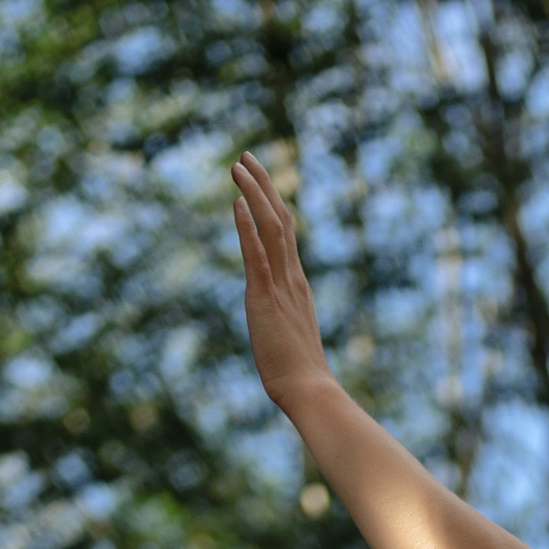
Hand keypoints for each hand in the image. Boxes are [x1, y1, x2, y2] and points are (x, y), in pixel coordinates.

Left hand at [232, 151, 331, 413]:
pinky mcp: (265, 297)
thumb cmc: (302, 377)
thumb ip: (283, 324)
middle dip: (262, 186)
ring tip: (237, 166)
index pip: (285, 235)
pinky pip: (256, 254)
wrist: (311, 391)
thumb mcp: (290, 340)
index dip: (271, 204)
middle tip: (245, 157)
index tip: (258, 182)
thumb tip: (278, 330)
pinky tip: (236, 202)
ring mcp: (281, 285)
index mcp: (297, 285)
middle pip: (279, 219)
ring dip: (253, 193)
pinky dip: (246, 226)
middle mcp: (292, 277)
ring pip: (269, 228)